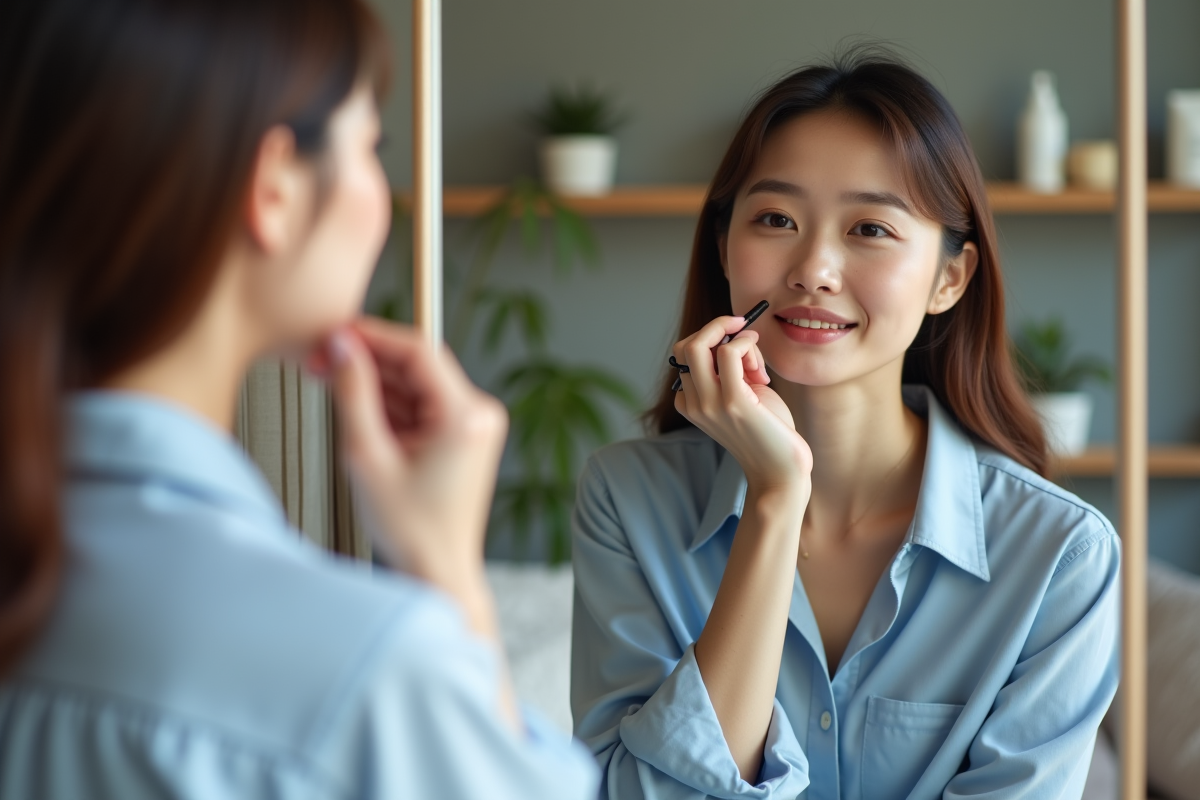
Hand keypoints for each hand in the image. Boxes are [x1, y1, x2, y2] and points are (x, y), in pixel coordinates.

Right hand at [309, 318, 507, 596]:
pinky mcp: (462, 437)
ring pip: (416, 384)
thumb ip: (352, 395)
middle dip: (368, 360)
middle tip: (324, 357)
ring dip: (375, 382)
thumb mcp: (366, 457)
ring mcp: (473, 426)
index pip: (418, 351)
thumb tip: (342, 349)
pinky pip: (421, 405)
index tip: (336, 333)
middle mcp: (478, 415)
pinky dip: (389, 404)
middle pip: (418, 365)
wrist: (436, 571)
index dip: (372, 336)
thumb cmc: (411, 530)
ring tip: (330, 381)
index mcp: (466, 417)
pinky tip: (355, 406)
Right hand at [673, 316, 811, 492]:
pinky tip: (760, 363)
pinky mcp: (734, 402)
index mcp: (691, 404)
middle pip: (685, 346)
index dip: (713, 344)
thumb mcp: (742, 396)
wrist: (781, 471)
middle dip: (716, 328)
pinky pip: (729, 353)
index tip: (740, 352)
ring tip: (757, 363)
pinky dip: (746, 344)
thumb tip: (735, 336)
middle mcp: (694, 404)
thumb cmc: (767, 433)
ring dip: (735, 338)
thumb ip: (732, 371)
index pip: (685, 356)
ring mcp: (710, 404)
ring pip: (699, 345)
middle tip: (743, 333)